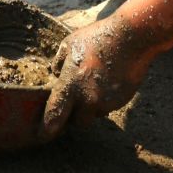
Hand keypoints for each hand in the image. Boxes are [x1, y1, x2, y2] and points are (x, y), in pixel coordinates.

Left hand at [41, 14, 154, 140]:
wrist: (131, 38)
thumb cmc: (98, 38)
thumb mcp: (70, 44)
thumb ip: (58, 63)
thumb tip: (55, 75)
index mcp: (70, 85)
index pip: (54, 116)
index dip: (46, 129)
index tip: (41, 135)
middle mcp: (87, 99)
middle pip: (77, 122)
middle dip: (74, 116)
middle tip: (74, 102)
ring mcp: (106, 102)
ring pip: (94, 115)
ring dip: (91, 107)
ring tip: (95, 84)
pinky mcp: (121, 102)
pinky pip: (108, 107)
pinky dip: (105, 100)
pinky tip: (108, 82)